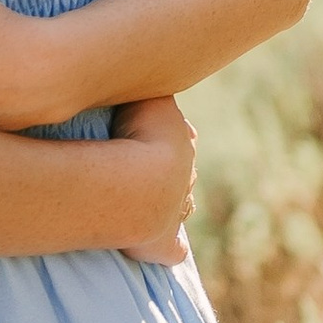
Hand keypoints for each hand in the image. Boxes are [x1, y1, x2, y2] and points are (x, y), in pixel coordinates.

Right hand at [109, 95, 196, 264]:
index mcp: (183, 142)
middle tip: (140, 171)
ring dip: (167, 206)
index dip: (164, 137)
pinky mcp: (165, 244)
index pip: (181, 136)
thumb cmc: (139, 134)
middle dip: (167, 173)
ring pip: (180, 207)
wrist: (144, 180)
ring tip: (144, 205)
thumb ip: (141, 89)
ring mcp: (177, 211)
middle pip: (182, 173)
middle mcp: (186, 177)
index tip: (149, 136)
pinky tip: (165, 249)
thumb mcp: (142, 96)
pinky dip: (169, 249)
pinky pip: (172, 249)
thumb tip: (137, 74)